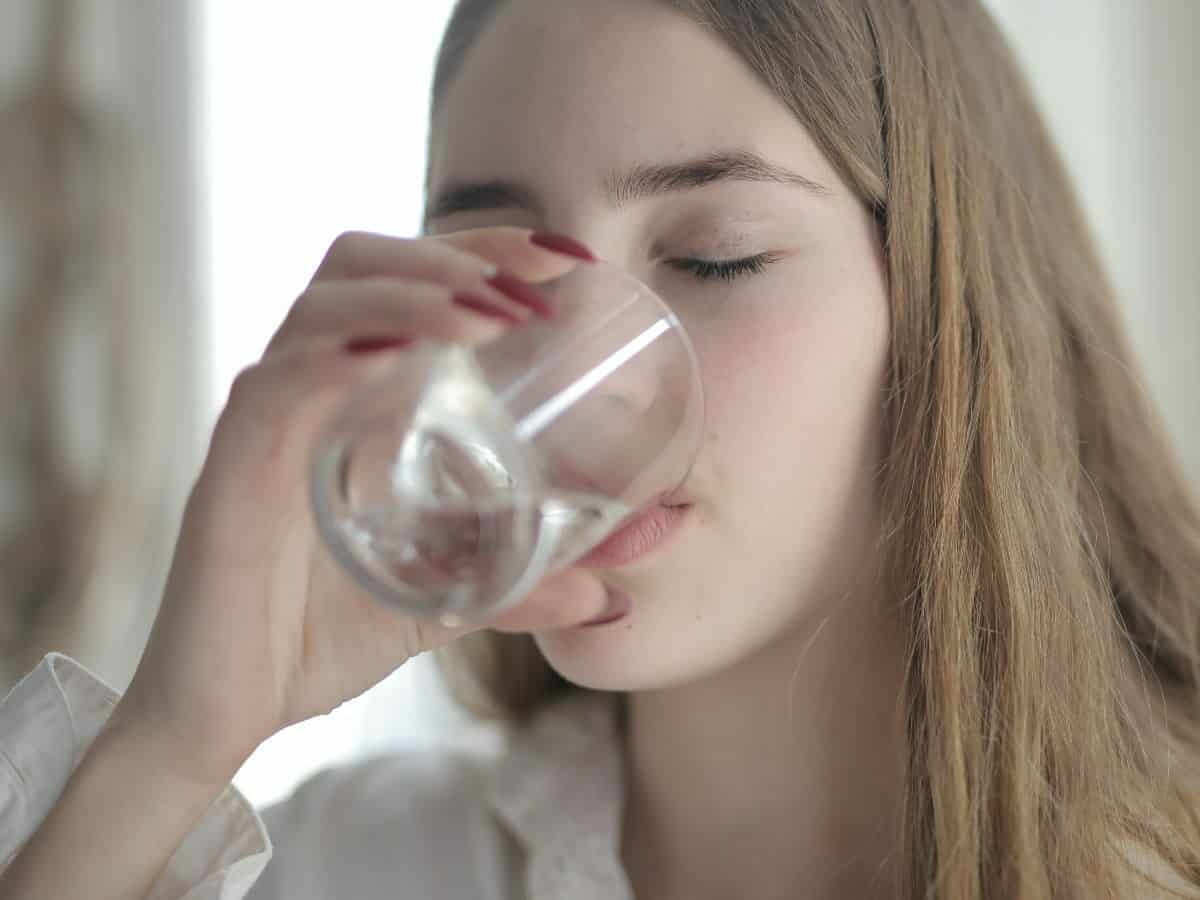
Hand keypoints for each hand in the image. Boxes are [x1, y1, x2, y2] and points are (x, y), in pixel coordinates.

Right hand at [113, 228, 610, 784]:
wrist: (229, 714)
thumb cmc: (320, 640)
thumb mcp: (445, 604)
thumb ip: (521, 589)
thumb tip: (610, 593)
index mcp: (357, 402)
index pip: (409, 283)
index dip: (482, 252)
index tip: (566, 257)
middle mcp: (310, 392)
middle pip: (362, 264)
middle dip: (454, 254)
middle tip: (536, 280)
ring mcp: (268, 424)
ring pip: (322, 308)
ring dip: (410, 295)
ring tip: (488, 316)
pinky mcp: (230, 471)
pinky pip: (275, 388)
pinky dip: (335, 359)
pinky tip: (395, 359)